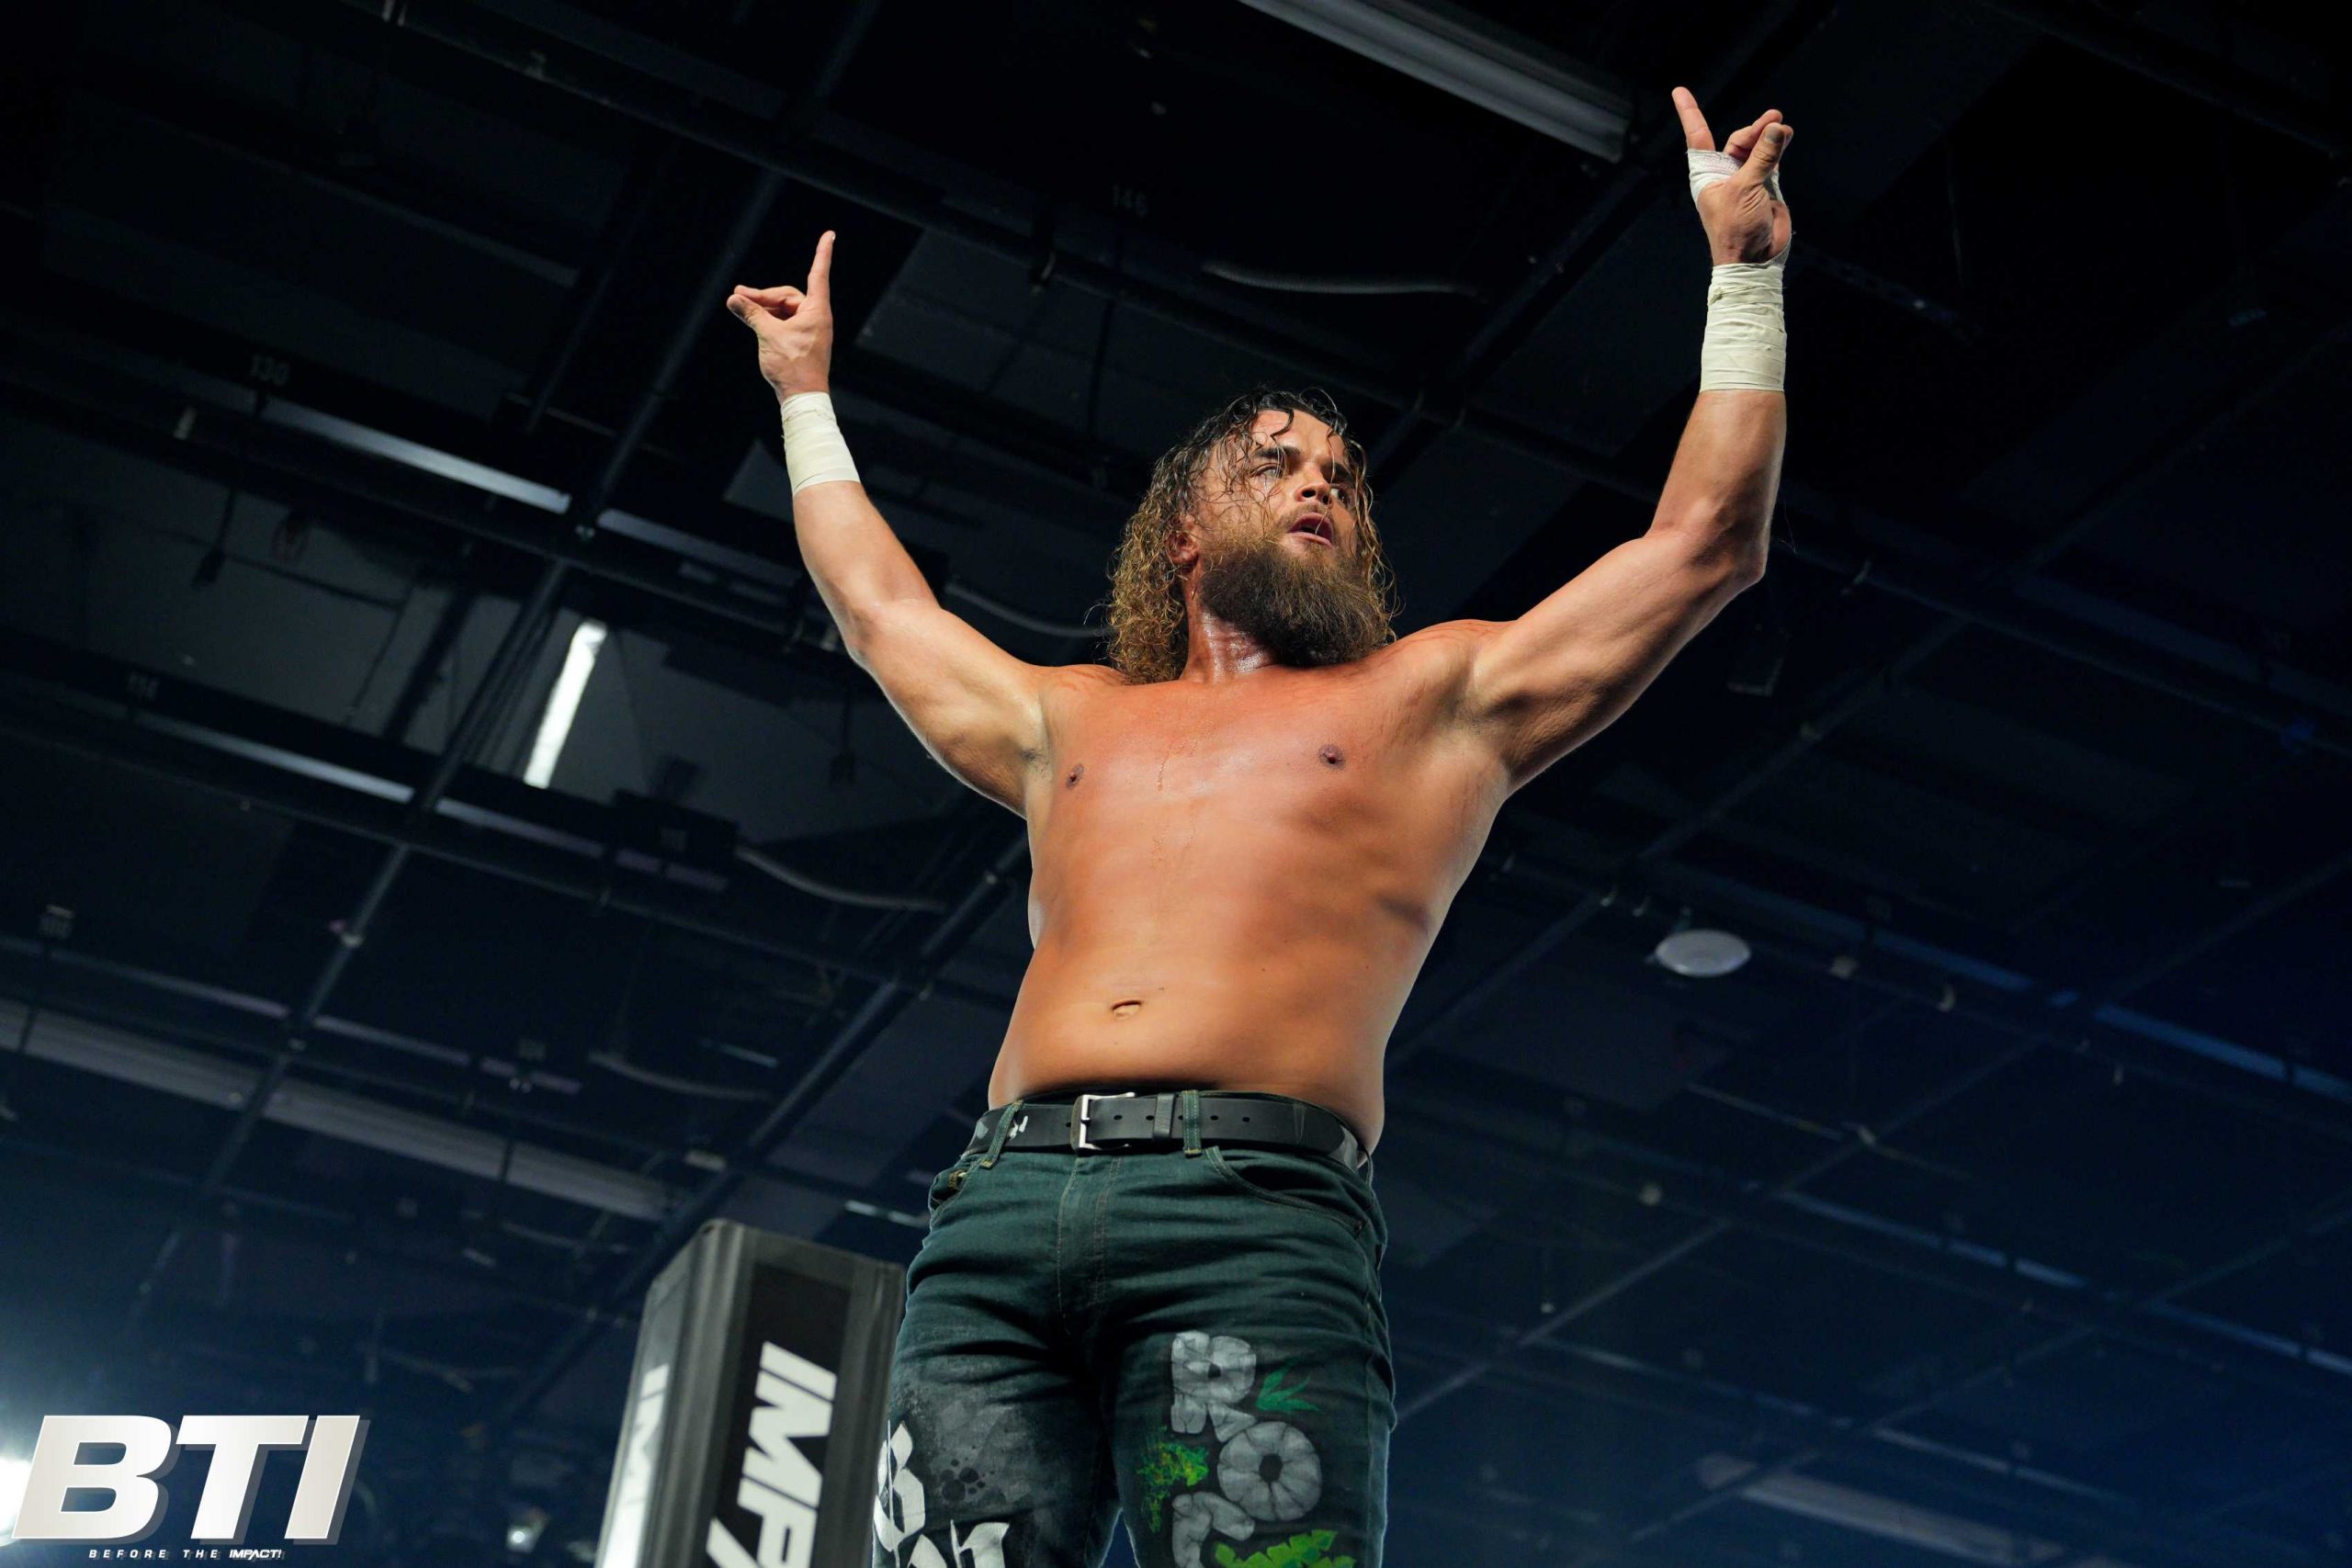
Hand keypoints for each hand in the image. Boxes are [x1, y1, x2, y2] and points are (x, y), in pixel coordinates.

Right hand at [727, 230, 836, 397]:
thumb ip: (751, 313)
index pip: (818, 273)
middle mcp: (816, 317)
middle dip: (763, 295)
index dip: (822, 253)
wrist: (802, 398)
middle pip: (788, 295)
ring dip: (763, 308)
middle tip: (738, 296)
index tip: (830, 234)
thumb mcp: (767, 335)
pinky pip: (784, 322)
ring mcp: (809, 329)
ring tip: (740, 306)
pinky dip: (768, 320)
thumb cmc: (792, 367)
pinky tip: (752, 321)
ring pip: (783, 310)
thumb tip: (733, 298)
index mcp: (816, 310)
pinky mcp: (801, 341)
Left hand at [1672, 88, 1791, 265]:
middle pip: (1739, 139)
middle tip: (1774, 119)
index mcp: (1708, 174)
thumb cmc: (1735, 229)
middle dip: (1756, 128)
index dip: (1690, 113)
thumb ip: (1762, 157)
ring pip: (1758, 147)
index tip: (1679, 91)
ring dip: (1770, 135)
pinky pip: (1772, 159)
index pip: (1698, 136)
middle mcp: (1725, 173)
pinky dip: (1779, 147)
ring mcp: (1746, 178)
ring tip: (1782, 126)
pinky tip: (1785, 136)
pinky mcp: (1766, 185)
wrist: (1754, 258)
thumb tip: (1776, 128)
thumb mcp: (1746, 189)